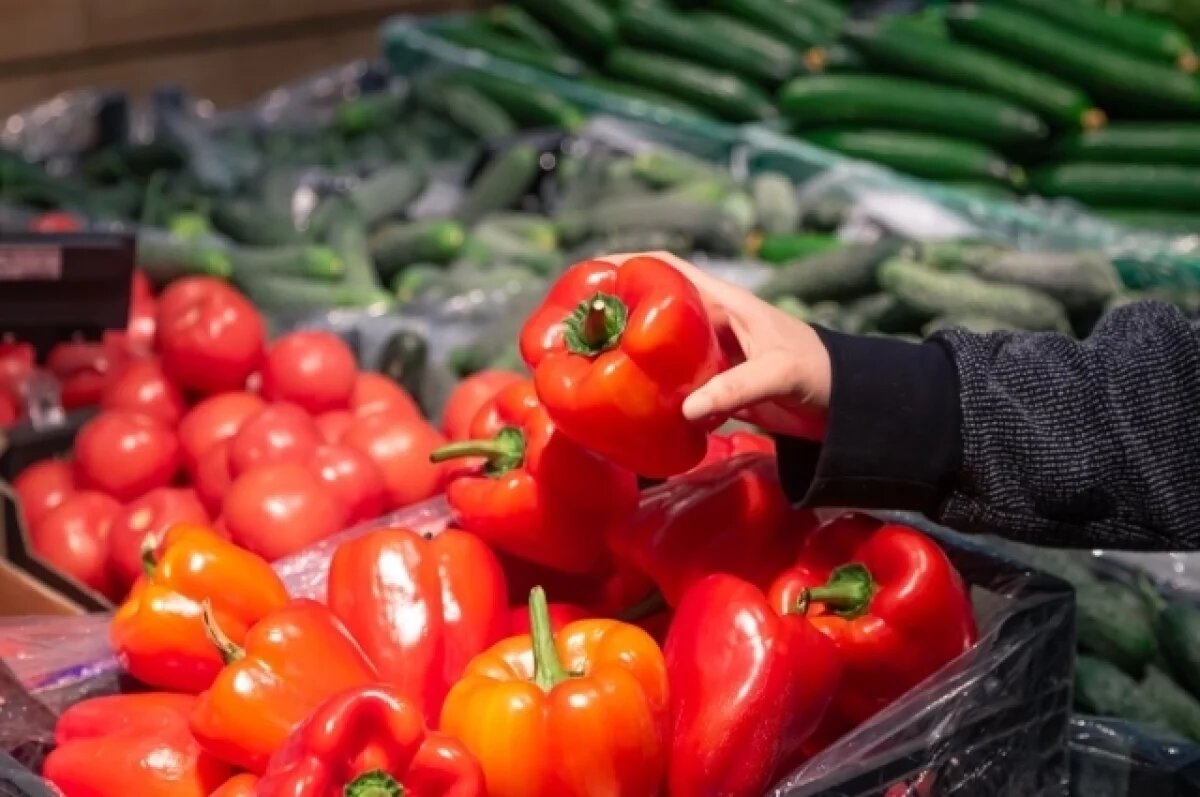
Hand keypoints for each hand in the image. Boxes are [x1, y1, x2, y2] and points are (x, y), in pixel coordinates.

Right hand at [599, 252, 830, 439]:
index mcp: (724, 301)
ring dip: (624, 345)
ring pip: (655, 340)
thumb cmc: (817, 374)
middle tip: (570, 324)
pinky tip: (621, 398)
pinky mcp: (711, 381)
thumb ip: (736, 390)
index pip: (668, 267)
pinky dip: (644, 380)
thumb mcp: (778, 376)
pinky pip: (668, 374)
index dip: (627, 263)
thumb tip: (687, 409)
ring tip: (584, 359)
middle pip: (651, 302)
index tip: (588, 273)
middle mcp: (710, 320)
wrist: (843, 406)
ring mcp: (709, 351)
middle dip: (612, 307)